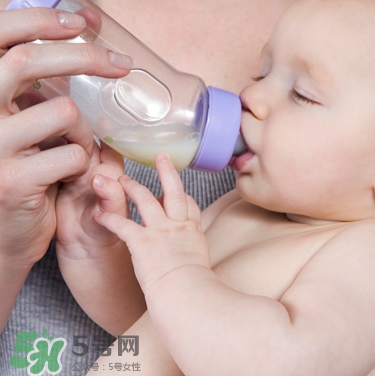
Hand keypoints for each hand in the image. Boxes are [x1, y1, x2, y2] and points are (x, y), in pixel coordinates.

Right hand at [0, 7, 130, 265]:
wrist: (6, 230)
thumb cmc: (22, 164)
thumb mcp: (19, 118)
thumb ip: (35, 81)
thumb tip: (81, 22)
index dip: (36, 19)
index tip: (81, 20)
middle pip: (25, 62)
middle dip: (82, 57)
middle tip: (122, 63)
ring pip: (62, 111)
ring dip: (85, 128)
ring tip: (77, 147)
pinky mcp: (12, 181)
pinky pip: (73, 154)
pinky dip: (85, 161)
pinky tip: (71, 174)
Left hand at [94, 153, 205, 292]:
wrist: (186, 294)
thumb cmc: (193, 288)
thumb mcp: (200, 266)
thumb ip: (192, 256)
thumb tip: (192, 264)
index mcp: (192, 232)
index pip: (189, 205)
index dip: (183, 196)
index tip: (177, 191)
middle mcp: (177, 226)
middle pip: (174, 190)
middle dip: (167, 170)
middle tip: (160, 155)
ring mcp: (160, 231)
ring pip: (145, 199)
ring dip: (131, 186)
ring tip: (120, 178)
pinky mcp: (142, 241)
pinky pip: (122, 224)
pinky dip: (109, 218)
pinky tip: (99, 214)